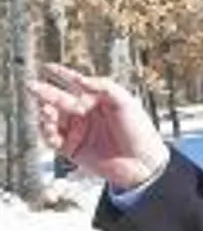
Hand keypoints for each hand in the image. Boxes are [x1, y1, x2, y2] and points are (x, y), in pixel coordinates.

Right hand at [27, 64, 168, 190]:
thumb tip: (81, 79)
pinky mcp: (71, 148)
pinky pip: (51, 139)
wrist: (143, 163)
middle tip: (32, 86)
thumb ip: (105, 86)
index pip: (74, 83)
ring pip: (51, 118)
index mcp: (96, 99)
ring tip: (47, 112)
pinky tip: (51, 131)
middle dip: (44, 92)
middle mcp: (83, 113)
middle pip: (58, 99)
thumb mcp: (126, 103)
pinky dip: (47, 133)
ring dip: (45, 114)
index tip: (47, 67)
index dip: (60, 74)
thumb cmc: (139, 131)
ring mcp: (76, 131)